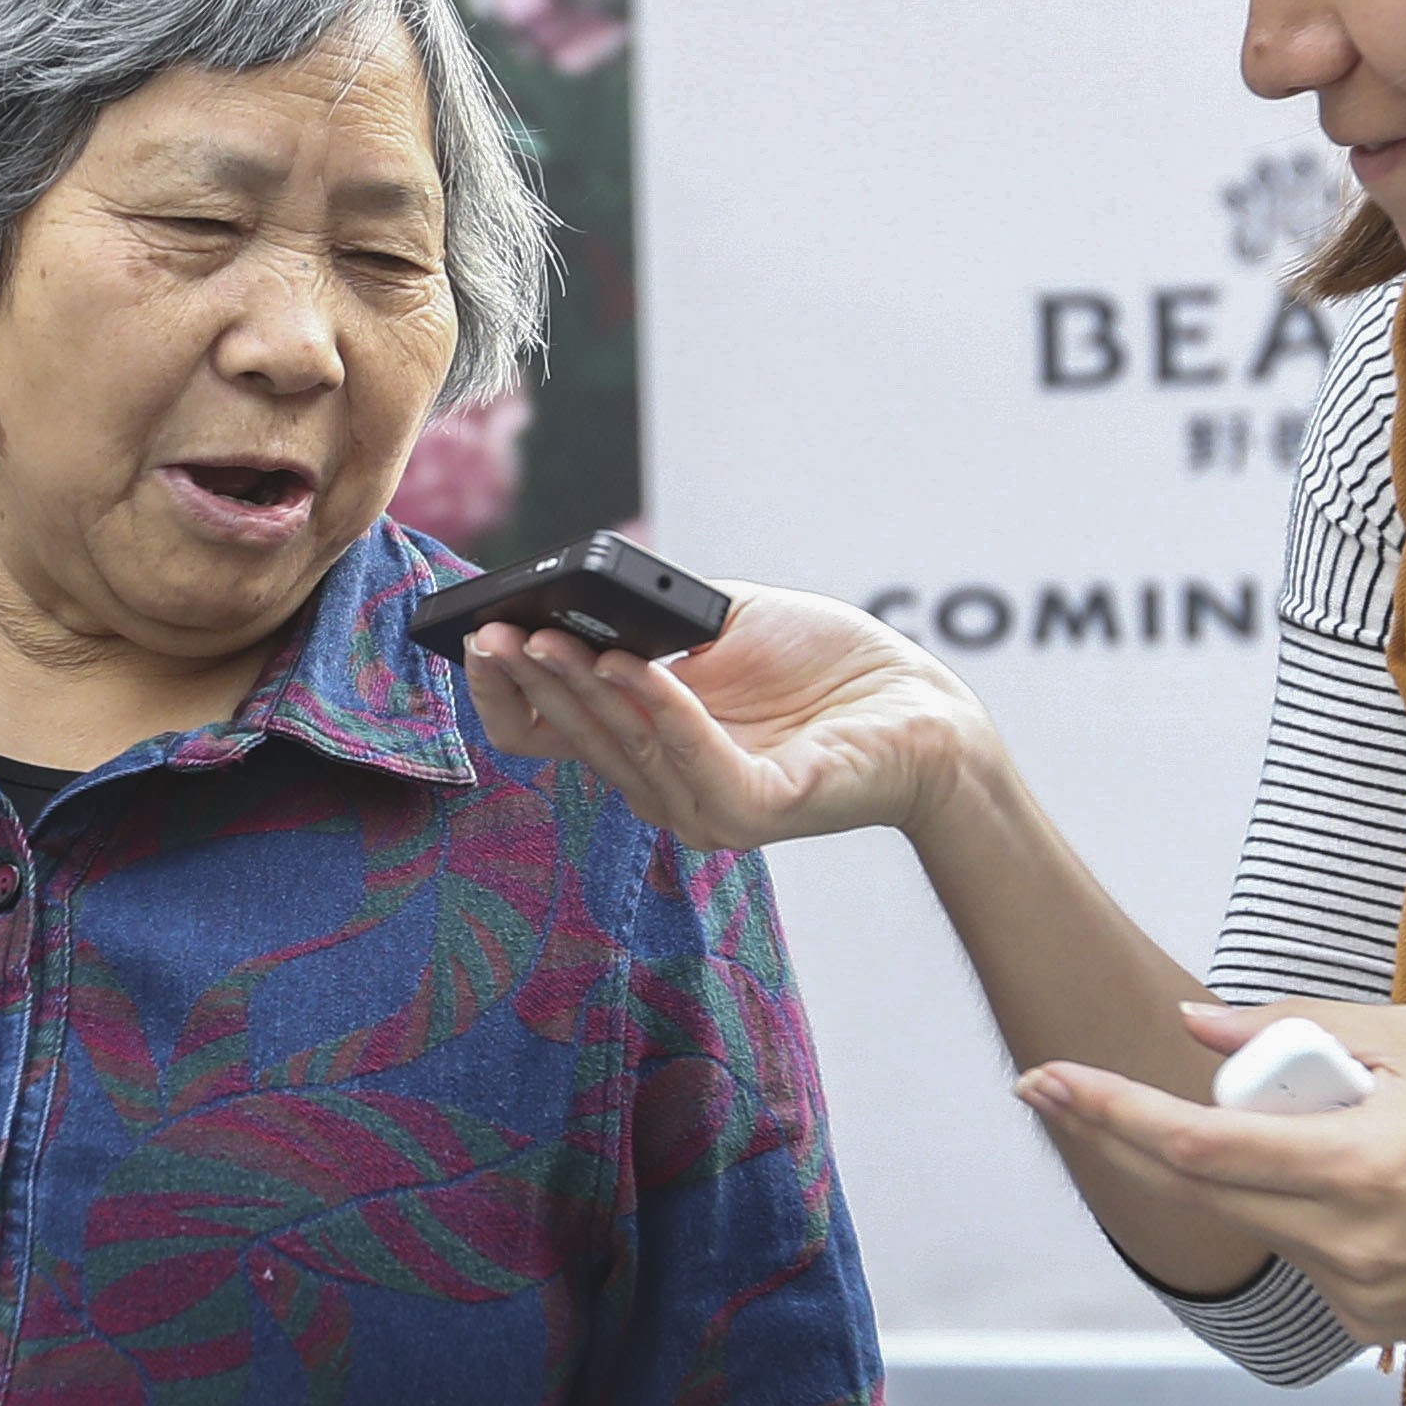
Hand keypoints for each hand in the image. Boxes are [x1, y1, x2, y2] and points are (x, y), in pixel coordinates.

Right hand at [460, 584, 991, 852]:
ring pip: (623, 749)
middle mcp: (666, 788)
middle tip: (496, 629)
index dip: (507, 695)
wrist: (923, 706)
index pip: (550, 737)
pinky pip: (693, 757)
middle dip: (531, 680)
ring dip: (581, 689)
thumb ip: (653, 619)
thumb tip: (578, 597)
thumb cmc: (831, 668)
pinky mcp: (758, 808)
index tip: (482, 638)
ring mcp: (708, 807)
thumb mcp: (723, 626)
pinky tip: (626, 662)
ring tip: (547, 636)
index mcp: (648, 747)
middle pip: (575, 738)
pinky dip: (657, 708)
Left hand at [1017, 997, 1405, 1340]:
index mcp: (1358, 1167)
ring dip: (1259, 1170)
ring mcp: (1357, 1298)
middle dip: (1136, 1136)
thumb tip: (1194, 1026)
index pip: (1196, 1144)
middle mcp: (1347, 1244)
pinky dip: (1312, 1213)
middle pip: (1198, 1188)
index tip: (1041, 1078)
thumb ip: (1299, 1028)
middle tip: (1095, 1090)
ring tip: (1365, 1137)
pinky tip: (1395, 1196)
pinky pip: (1303, 1255)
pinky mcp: (1370, 1327)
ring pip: (1255, 1220)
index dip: (1108, 1111)